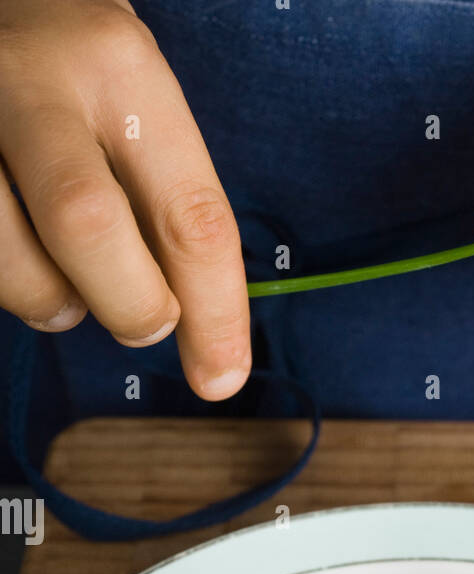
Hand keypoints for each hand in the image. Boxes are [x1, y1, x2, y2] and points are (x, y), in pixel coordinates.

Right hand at [0, 0, 249, 397]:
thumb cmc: (68, 73)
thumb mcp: (130, 102)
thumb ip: (163, 199)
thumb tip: (203, 330)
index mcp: (120, 66)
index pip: (188, 212)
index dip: (215, 314)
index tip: (222, 376)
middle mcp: (36, 78)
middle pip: (90, 227)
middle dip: (128, 304)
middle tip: (143, 323)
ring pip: (10, 253)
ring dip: (48, 301)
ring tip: (65, 291)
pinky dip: (9, 283)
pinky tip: (21, 260)